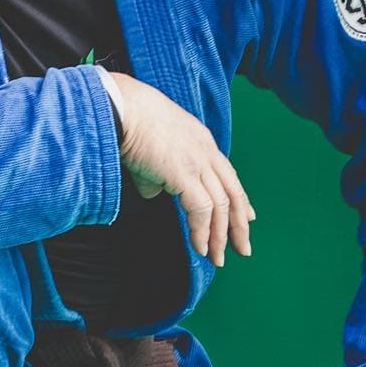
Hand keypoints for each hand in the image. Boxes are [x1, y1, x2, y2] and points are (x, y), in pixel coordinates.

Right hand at [107, 71, 254, 267]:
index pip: (228, 175)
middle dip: (239, 225)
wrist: (120, 108)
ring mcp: (198, 162)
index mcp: (202, 142)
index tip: (246, 218)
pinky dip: (202, 230)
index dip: (239, 200)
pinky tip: (200, 247)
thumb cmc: (127, 123)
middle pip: (233, 193)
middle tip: (242, 249)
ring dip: (220, 235)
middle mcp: (207, 152)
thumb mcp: (149, 152)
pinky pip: (202, 209)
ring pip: (221, 205)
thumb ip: (155, 174)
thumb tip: (155, 192)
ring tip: (216, 258)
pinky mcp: (184, 173)